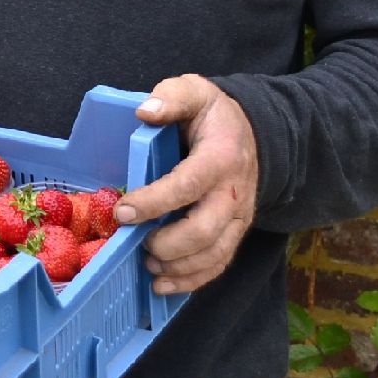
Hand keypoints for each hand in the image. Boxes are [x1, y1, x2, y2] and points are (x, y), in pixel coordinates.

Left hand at [113, 74, 257, 295]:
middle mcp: (233, 193)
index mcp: (221, 157)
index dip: (154, 201)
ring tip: (146, 264)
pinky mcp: (235, 233)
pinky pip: (218, 264)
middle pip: (204, 230)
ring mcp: (237, 217)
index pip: (188, 185)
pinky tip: (161, 284)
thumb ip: (172, 97)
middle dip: (166, 243)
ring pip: (213, 254)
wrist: (255, 134)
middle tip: (134, 241)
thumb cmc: (214, 116)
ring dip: (177, 267)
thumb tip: (145, 111)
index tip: (122, 212)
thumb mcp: (196, 93)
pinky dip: (191, 281)